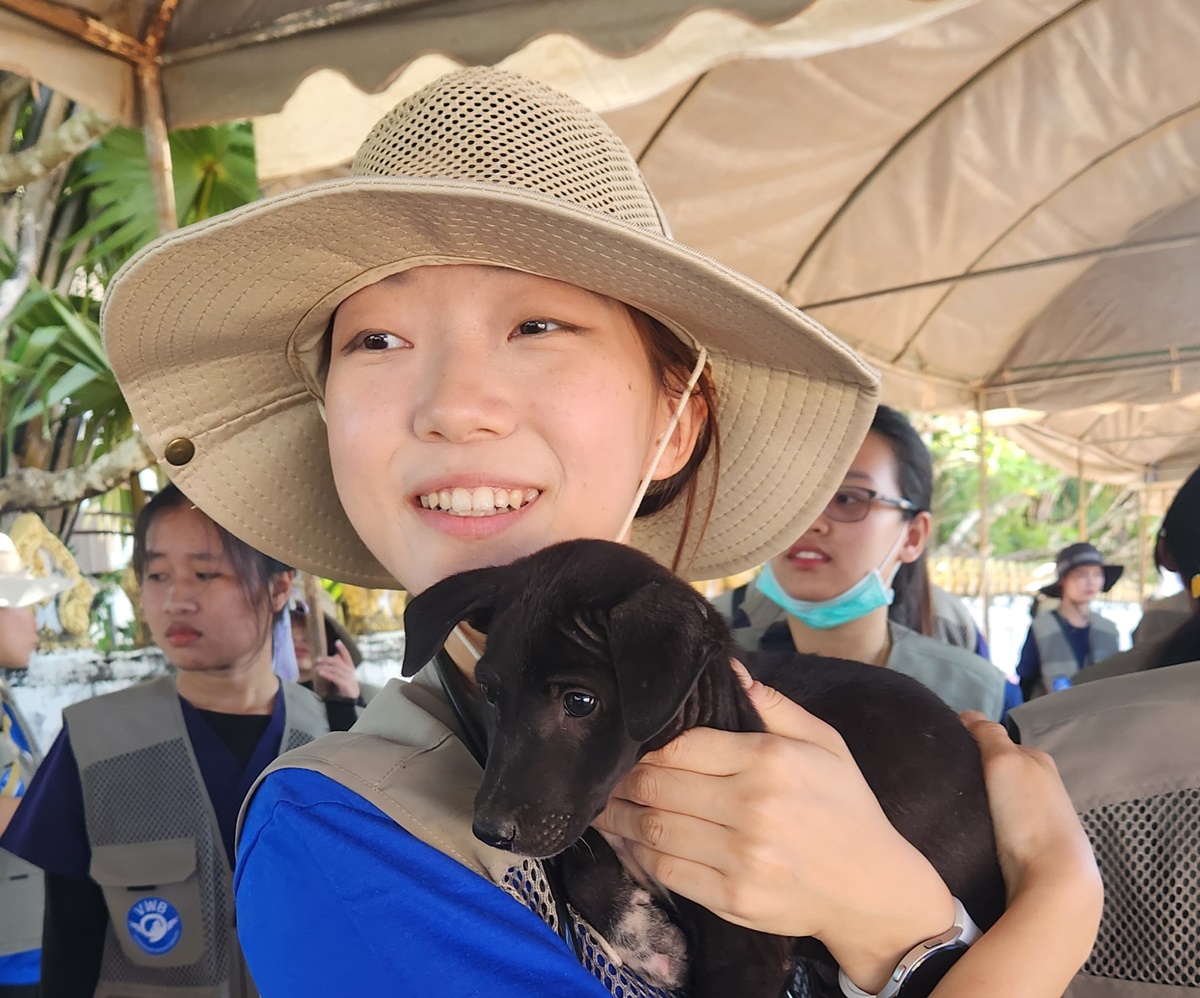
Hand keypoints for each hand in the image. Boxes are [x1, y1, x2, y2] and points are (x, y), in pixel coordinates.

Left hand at [314, 640, 359, 699]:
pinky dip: (327, 674)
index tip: (337, 642)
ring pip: (335, 669)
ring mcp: (348, 677)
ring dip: (325, 667)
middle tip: (318, 659)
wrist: (350, 699)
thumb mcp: (343, 674)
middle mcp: (350, 671)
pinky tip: (321, 673)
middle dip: (327, 659)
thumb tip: (335, 656)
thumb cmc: (346, 686)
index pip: (347, 655)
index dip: (342, 648)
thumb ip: (340, 665)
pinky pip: (334, 677)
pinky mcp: (345, 684)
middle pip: (338, 662)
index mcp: (350, 667)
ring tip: (316, 668)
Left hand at [594, 661, 954, 992]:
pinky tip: (628, 840)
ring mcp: (741, 858)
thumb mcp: (824, 743)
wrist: (873, 890)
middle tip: (606, 772)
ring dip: (618, 816)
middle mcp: (752, 808)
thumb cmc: (846, 807)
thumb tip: (729, 668)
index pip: (682, 745)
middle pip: (658, 786)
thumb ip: (774, 706)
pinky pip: (667, 870)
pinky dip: (639, 853)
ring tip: (602, 805)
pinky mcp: (733, 899)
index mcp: (769, 761)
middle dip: (623, 778)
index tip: (629, 743)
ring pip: (653, 829)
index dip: (647, 744)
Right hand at [927, 714, 1101, 996]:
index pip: (998, 741)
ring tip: (948, 805)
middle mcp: (1043, 785)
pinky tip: (968, 830)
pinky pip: (1001, 823)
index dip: (970, 742)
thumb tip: (969, 714)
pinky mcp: (1032, 848)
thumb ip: (989, 735)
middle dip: (974, 771)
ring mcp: (1039, 819)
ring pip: (1000, 798)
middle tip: (940, 779)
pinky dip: (985, 821)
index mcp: (1038, 761)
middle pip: (999, 770)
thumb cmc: (1028, 813)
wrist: (1054, 879)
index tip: (941, 751)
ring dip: (979, 799)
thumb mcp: (1005, 761)